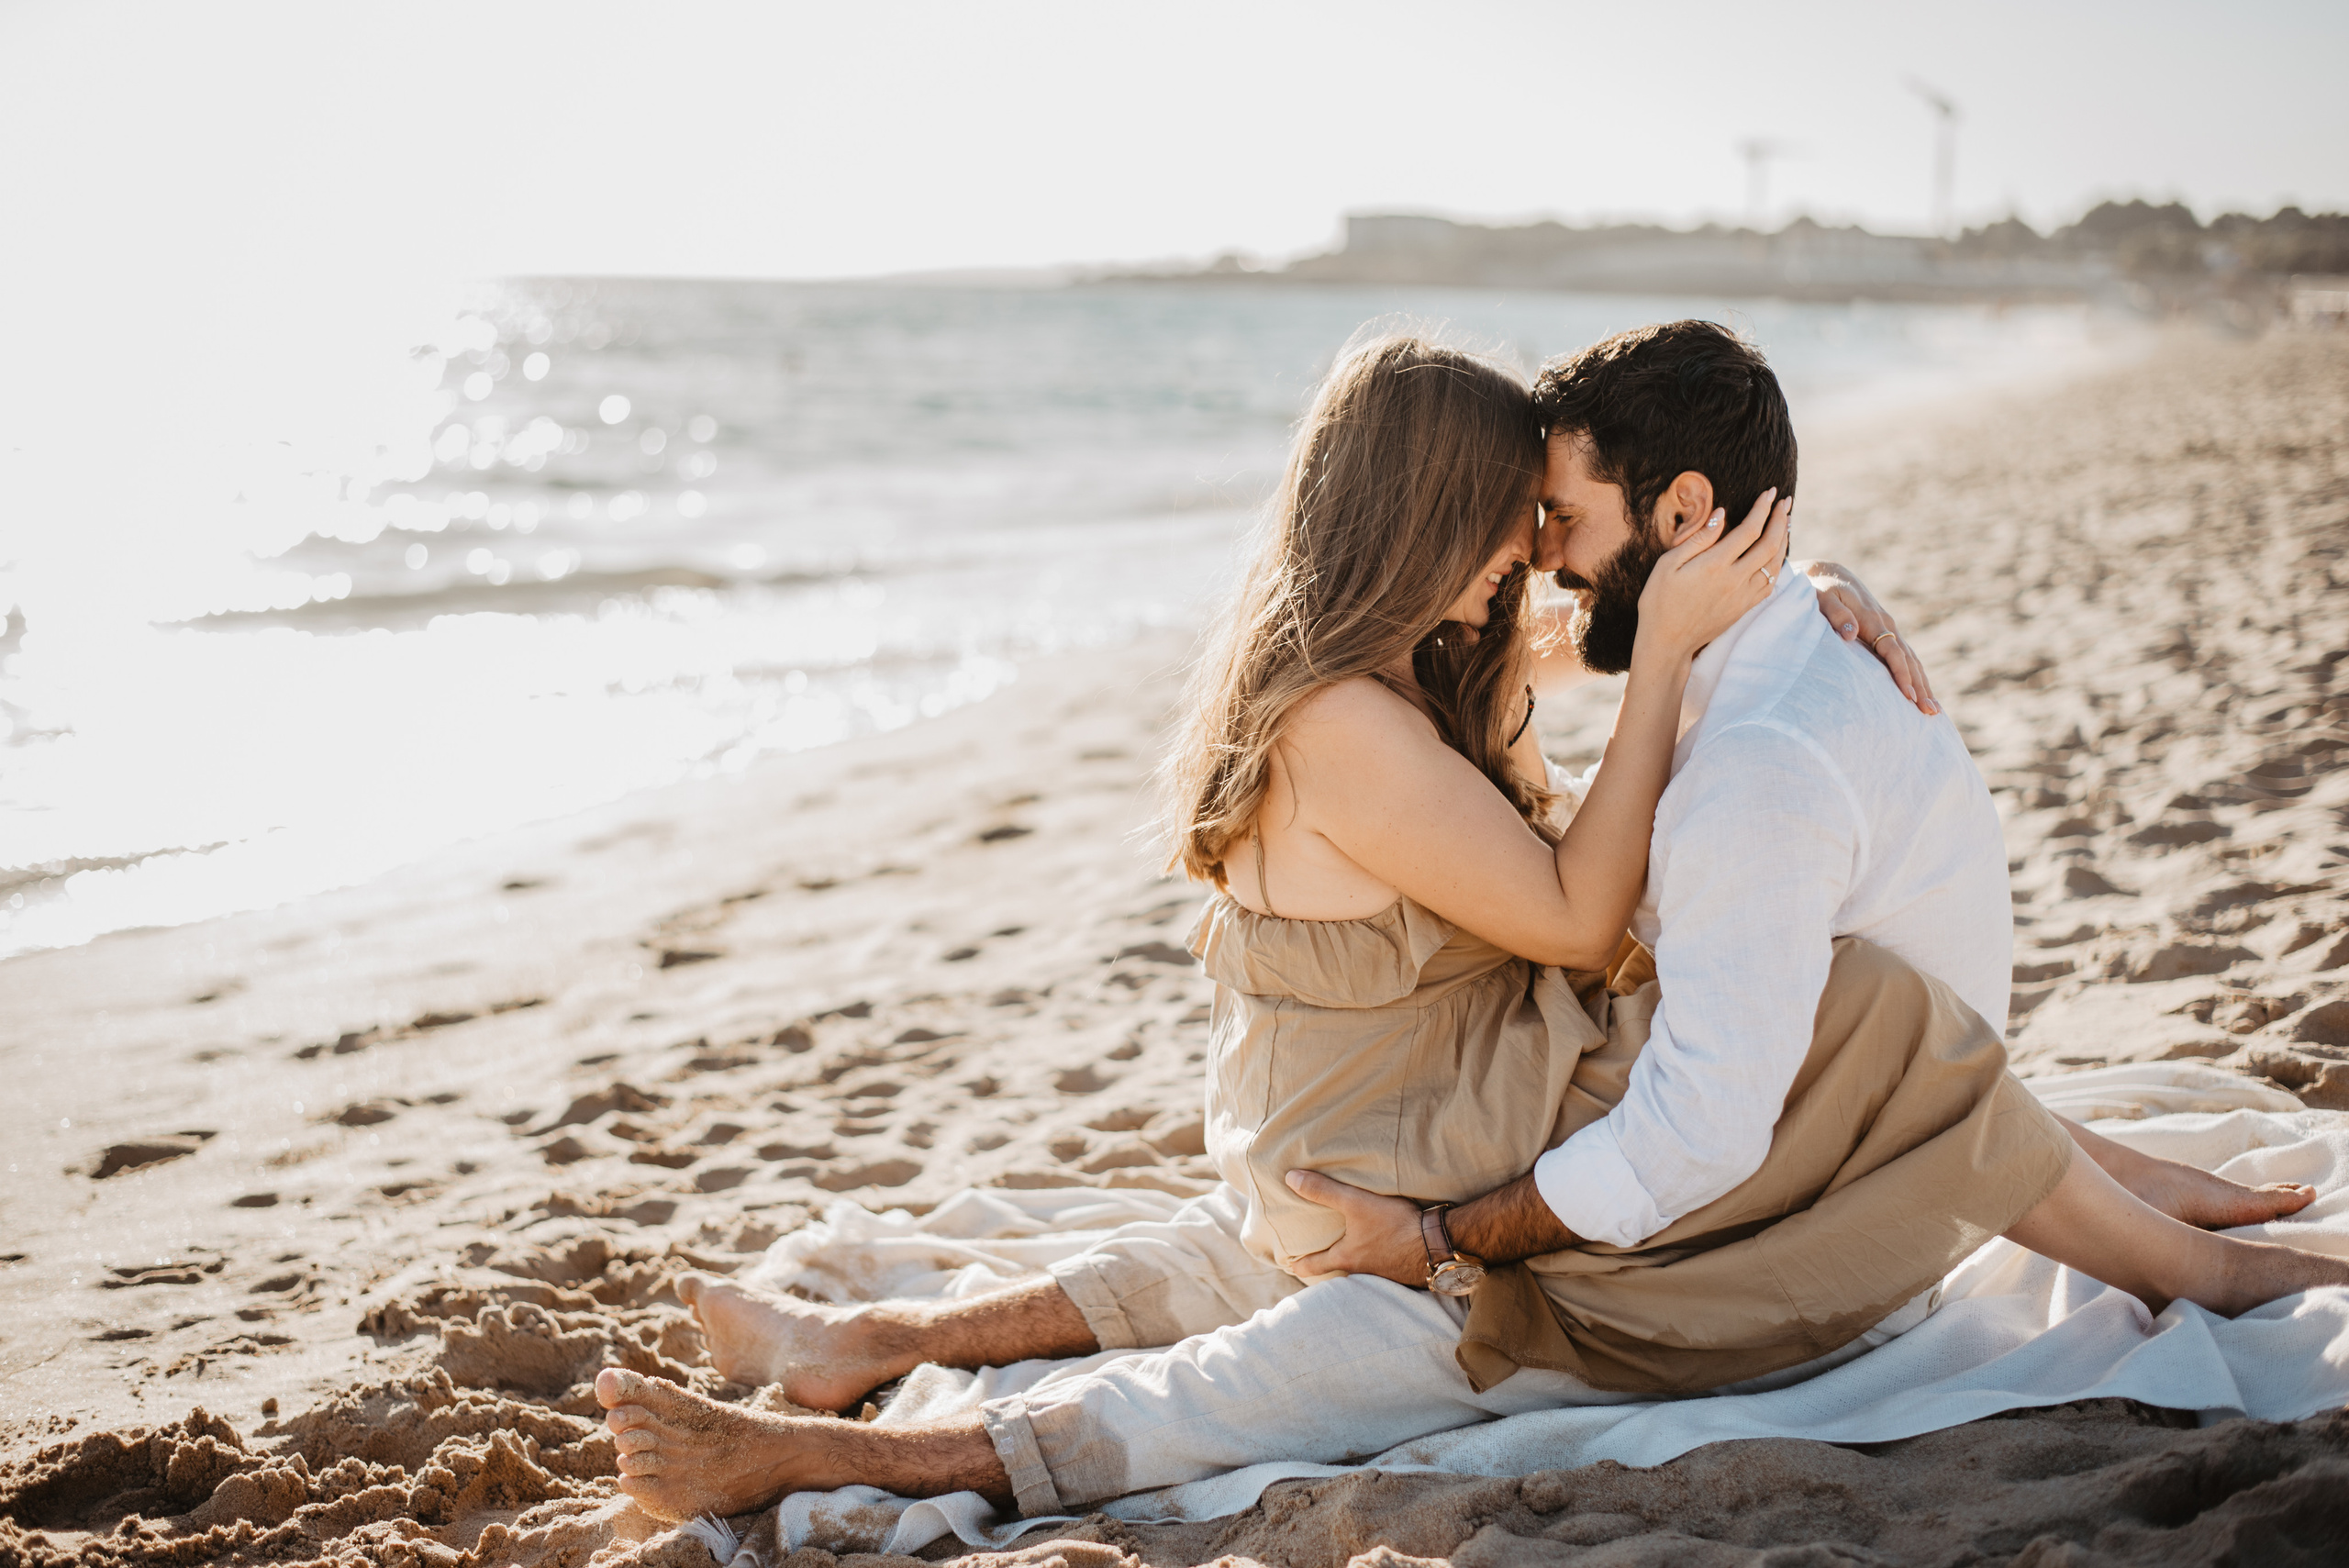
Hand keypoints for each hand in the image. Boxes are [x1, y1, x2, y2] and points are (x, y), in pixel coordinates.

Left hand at [1285, 1170, 1427, 1286]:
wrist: (1438, 1244)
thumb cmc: (1395, 1225)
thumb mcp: (1356, 1203)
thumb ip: (1324, 1191)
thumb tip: (1290, 1178)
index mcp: (1346, 1258)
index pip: (1312, 1266)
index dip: (1298, 1264)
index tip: (1288, 1264)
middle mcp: (1361, 1272)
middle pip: (1337, 1269)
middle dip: (1326, 1261)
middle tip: (1317, 1253)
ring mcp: (1383, 1274)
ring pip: (1360, 1268)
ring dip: (1354, 1258)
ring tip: (1350, 1246)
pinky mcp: (1401, 1270)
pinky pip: (1382, 1266)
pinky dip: (1377, 1257)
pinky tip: (1382, 1246)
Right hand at [1633, 490, 1791, 660]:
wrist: (1666, 643)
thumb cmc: (1659, 602)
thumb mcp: (1667, 565)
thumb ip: (1698, 538)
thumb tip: (1722, 513)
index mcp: (1715, 565)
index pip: (1749, 530)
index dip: (1763, 509)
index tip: (1769, 493)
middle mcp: (1734, 580)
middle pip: (1770, 544)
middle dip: (1780, 519)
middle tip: (1785, 502)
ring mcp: (1742, 596)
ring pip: (1775, 564)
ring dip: (1784, 540)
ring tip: (1786, 522)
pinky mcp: (1744, 608)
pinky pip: (1771, 583)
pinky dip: (1779, 564)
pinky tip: (1777, 554)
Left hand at [1797, 560, 1938, 714]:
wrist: (1832, 576)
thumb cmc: (1822, 590)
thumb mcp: (1823, 598)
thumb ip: (1835, 614)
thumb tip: (1851, 634)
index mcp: (1873, 619)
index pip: (1892, 651)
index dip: (1901, 673)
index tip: (1908, 695)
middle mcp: (1887, 625)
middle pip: (1909, 660)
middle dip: (1920, 687)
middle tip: (1930, 713)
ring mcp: (1889, 630)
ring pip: (1912, 660)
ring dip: (1923, 685)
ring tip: (1933, 711)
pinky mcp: (1886, 634)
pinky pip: (1906, 658)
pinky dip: (1916, 676)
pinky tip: (1921, 694)